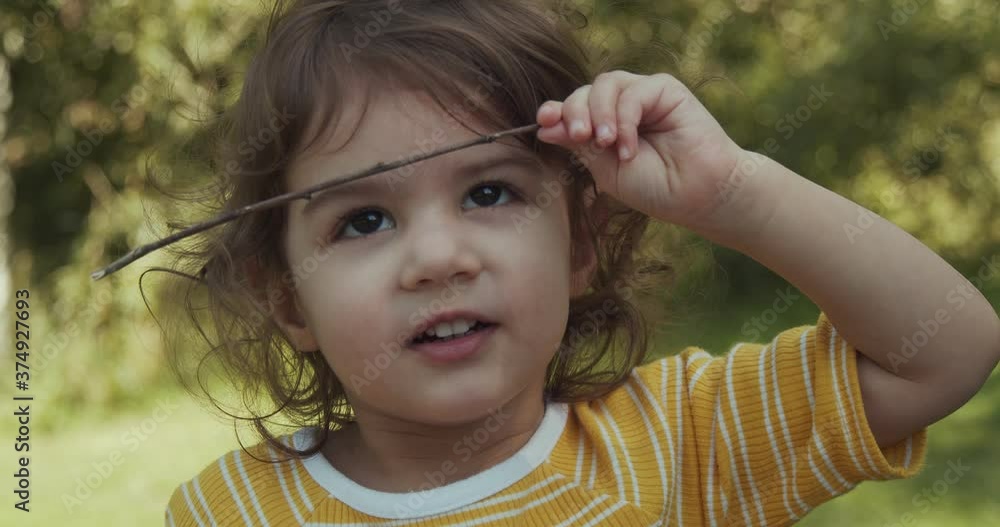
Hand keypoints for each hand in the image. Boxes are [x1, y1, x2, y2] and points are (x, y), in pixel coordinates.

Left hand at [535, 70, 755, 233]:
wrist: (698, 195)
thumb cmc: (656, 187)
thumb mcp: (606, 169)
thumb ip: (580, 144)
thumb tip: (544, 124)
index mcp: (603, 126)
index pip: (572, 109)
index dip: (555, 111)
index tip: (543, 122)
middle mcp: (621, 107)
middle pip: (584, 92)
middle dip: (575, 112)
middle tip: (579, 137)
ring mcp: (643, 96)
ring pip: (605, 84)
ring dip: (599, 113)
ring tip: (605, 143)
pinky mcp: (665, 90)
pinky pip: (633, 92)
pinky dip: (626, 119)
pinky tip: (629, 147)